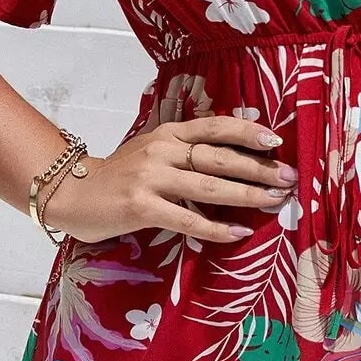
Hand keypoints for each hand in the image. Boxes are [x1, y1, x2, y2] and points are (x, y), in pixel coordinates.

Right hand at [40, 113, 297, 245]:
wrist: (71, 194)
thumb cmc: (119, 176)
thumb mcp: (153, 151)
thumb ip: (186, 151)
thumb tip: (235, 157)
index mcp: (168, 133)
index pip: (216, 127)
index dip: (248, 132)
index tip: (277, 142)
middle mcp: (162, 150)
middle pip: (220, 158)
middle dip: (259, 168)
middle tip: (289, 179)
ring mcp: (150, 178)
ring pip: (209, 187)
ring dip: (247, 195)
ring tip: (274, 202)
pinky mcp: (140, 207)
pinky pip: (187, 219)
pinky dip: (215, 228)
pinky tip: (239, 233)